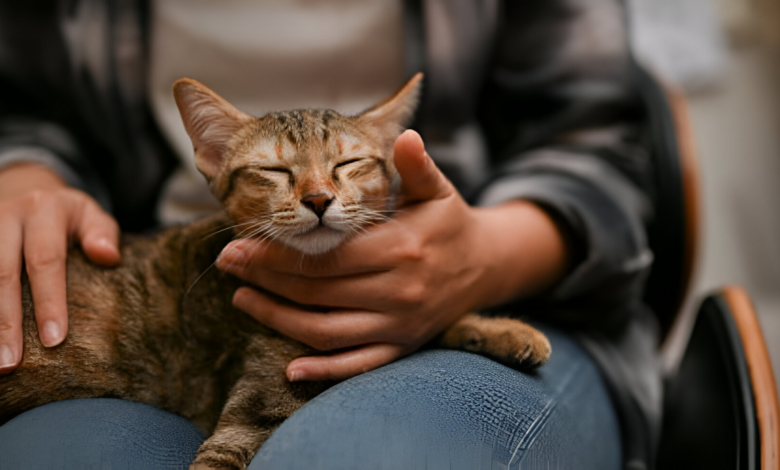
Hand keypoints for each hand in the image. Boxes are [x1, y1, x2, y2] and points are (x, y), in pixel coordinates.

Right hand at [0, 164, 119, 373]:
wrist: (24, 187)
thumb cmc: (66, 215)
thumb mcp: (91, 215)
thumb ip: (103, 233)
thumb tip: (108, 256)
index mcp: (45, 210)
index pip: (47, 260)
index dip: (49, 301)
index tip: (55, 340)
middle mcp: (7, 216)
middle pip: (3, 273)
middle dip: (6, 321)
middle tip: (11, 362)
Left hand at [217, 131, 567, 381]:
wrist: (485, 266)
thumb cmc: (449, 222)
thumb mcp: (437, 189)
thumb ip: (416, 166)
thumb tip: (404, 136)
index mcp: (403, 248)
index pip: (328, 256)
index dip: (280, 254)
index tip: (240, 244)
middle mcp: (400, 291)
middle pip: (319, 292)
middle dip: (267, 280)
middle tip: (228, 265)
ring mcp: (401, 324)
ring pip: (328, 331)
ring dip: (279, 319)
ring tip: (243, 299)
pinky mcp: (403, 346)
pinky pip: (359, 364)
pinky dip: (324, 370)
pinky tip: (290, 369)